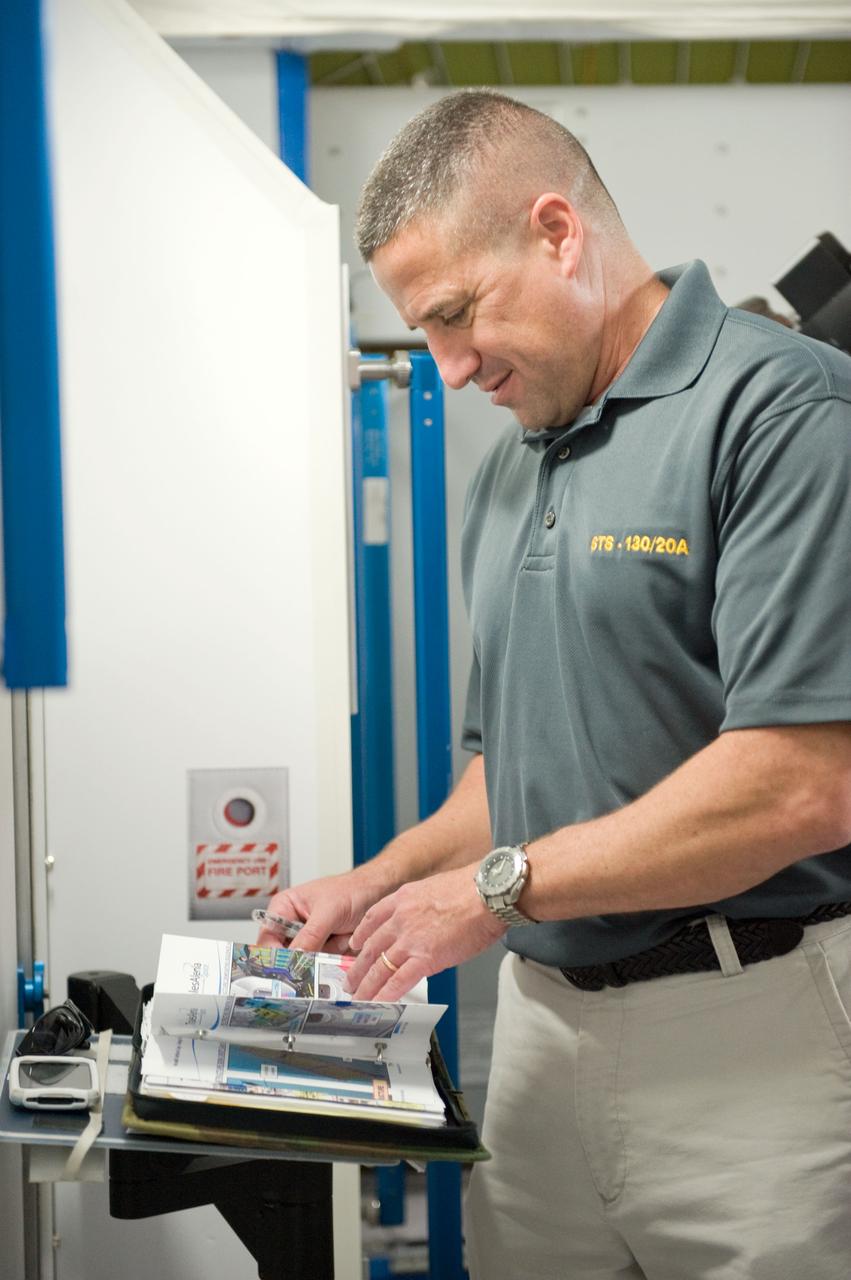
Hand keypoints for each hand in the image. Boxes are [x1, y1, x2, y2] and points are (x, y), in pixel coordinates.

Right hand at [257, 866, 389, 954]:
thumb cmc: (350, 891)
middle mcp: (291, 926)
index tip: (285, 970)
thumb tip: (294, 958)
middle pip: (284, 956)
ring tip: (339, 937)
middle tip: (318, 956)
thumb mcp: (329, 912)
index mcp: (283, 908)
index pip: (267, 939)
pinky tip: (344, 943)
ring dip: (323, 957)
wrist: (376, 893)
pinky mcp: (322, 950)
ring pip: (303, 963)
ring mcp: (307, 939)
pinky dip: (333, 960)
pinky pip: (321, 965)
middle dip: (303, 958)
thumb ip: (310, 935)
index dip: (274, 956)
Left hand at [344, 864, 506, 1000]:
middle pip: (371, 947)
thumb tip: (424, 923)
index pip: (372, 919)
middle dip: (358, 967)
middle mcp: (401, 918)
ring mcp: (410, 939)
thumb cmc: (471, 889)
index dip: (361, 936)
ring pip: (379, 967)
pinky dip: (386, 994)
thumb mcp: (434, 888)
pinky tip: (379, 1002)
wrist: (487, 894)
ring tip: (359, 997)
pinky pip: (399, 981)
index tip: (356, 946)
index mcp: (403, 899)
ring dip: (366, 986)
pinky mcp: (425, 958)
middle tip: (351, 980)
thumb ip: (421, 907)